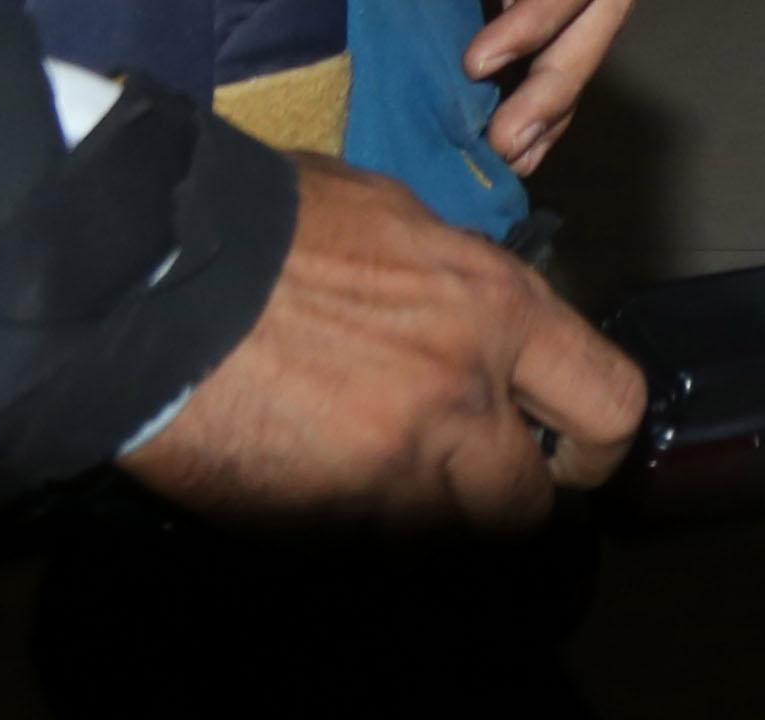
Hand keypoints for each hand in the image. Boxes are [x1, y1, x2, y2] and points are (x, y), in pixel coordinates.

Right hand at [121, 153, 643, 527]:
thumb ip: (461, 284)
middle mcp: (465, 393)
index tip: (566, 450)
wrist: (155, 280)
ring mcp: (392, 463)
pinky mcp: (318, 514)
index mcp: (498, 310)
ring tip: (381, 474)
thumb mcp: (401, 221)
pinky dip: (357, 526)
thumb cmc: (273, 229)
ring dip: (429, 515)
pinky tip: (321, 480)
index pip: (609, 402)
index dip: (592, 444)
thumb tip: (485, 320)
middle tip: (475, 481)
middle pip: (532, 501)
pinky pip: (368, 543)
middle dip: (511, 498)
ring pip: (450, 533)